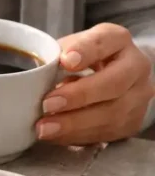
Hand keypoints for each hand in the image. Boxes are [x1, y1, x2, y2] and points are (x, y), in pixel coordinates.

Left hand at [37, 23, 154, 144]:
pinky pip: (107, 132)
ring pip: (112, 114)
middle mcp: (135, 67)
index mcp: (117, 40)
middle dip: (78, 96)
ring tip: (45, 128)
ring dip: (75, 124)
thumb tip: (36, 73)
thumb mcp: (69, 47)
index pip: (104, 42)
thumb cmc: (81, 58)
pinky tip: (57, 136)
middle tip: (47, 104)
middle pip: (113, 84)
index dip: (85, 51)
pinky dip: (78, 136)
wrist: (109, 76)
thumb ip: (55, 55)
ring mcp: (138, 96)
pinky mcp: (132, 121)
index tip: (65, 61)